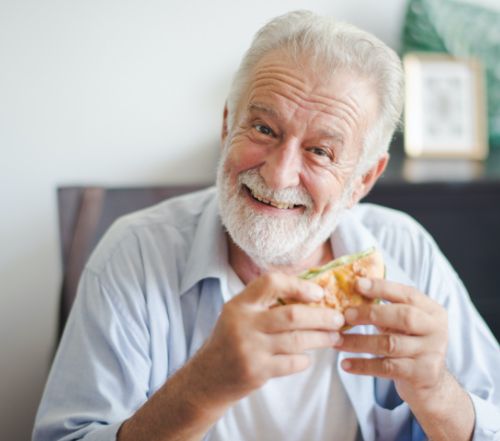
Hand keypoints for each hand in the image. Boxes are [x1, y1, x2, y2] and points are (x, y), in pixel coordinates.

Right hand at [191, 273, 344, 404]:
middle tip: (338, 318)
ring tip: (334, 337)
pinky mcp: (257, 371)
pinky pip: (292, 362)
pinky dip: (305, 359)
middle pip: (292, 315)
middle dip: (321, 316)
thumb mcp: (238, 314)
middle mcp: (243, 324)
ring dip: (321, 338)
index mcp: (240, 304)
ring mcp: (250, 349)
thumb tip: (310, 293)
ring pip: (297, 340)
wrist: (208, 378)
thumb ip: (264, 303)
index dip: (298, 285)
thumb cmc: (230, 340)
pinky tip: (307, 356)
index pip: (270, 283)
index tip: (318, 293)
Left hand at [334, 277, 448, 404]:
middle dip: (371, 314)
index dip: (382, 288)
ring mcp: (431, 353)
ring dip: (358, 342)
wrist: (429, 383)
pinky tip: (344, 364)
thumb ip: (384, 308)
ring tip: (336, 341)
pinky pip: (386, 368)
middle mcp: (436, 330)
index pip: (408, 294)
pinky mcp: (422, 374)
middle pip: (404, 317)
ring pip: (390, 344)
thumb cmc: (408, 343)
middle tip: (345, 315)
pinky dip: (362, 365)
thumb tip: (348, 293)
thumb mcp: (402, 323)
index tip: (357, 284)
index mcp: (432, 311)